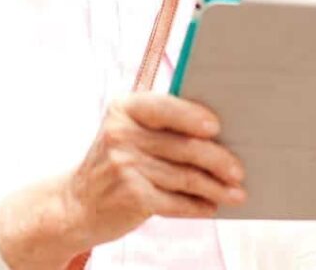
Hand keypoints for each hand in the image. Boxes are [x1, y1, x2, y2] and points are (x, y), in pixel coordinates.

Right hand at [0, 93, 246, 268]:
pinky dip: (196, 206)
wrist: (75, 204)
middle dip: (217, 159)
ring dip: (215, 188)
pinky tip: (212, 207)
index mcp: (125, 108)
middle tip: (239, 171)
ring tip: (236, 194)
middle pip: (182, 146)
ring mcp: (123, 167)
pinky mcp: (129, 197)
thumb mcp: (129, 132)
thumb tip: (222, 131)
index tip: (216, 127)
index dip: (191, 116)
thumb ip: (164, 125)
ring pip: (184, 177)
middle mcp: (121, 135)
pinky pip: (174, 202)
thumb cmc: (118, 162)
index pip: (163, 107)